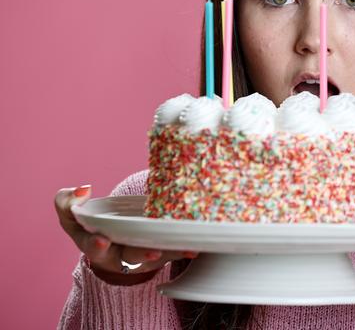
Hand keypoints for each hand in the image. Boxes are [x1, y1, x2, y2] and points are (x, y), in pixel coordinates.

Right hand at [55, 184, 197, 284]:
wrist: (109, 235)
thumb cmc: (88, 220)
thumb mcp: (70, 211)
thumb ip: (67, 200)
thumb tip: (84, 189)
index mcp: (93, 244)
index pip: (92, 246)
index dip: (96, 244)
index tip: (102, 240)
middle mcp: (117, 254)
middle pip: (128, 255)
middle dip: (140, 253)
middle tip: (152, 251)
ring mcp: (137, 256)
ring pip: (154, 257)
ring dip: (169, 253)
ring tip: (184, 248)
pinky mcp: (155, 254)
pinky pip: (169, 253)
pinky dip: (182, 250)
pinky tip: (195, 247)